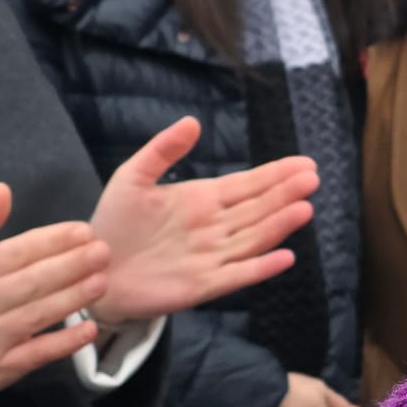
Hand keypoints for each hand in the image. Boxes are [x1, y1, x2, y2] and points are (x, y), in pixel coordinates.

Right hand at [0, 182, 109, 403]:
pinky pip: (36, 354)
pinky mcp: (1, 367)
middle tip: (103, 251)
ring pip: (37, 315)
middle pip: (32, 282)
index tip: (83, 231)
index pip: (16, 252)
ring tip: (101, 281)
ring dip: (72, 298)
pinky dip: (63, 343)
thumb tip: (2, 189)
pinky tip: (89, 329)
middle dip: (70, 265)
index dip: (51, 241)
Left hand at [89, 117, 315, 319]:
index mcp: (203, 199)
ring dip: (279, 225)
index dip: (275, 174)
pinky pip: (238, 275)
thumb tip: (193, 121)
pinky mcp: (203, 285)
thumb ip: (163, 150)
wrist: (94, 267)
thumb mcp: (133, 177)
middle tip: (312, 178)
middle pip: (258, 209)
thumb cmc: (115, 221)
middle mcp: (215, 227)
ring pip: (254, 238)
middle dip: (285, 194)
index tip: (304, 163)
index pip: (248, 184)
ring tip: (304, 208)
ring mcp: (212, 256)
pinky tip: (284, 256)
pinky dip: (261, 267)